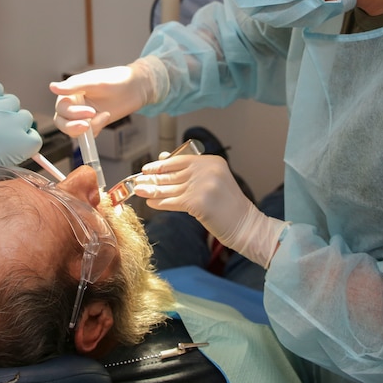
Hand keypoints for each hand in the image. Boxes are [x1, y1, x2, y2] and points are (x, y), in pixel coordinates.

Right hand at [49, 60, 157, 136]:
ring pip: (73, 131)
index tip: (90, 112)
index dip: (72, 114)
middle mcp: (74, 104)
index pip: (61, 109)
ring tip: (103, 116)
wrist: (136, 87)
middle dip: (74, 126)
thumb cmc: (116, 80)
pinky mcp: (94, 123)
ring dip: (87, 128)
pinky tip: (106, 116)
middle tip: (88, 125)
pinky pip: (87, 134)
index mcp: (70, 92)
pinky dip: (96, 129)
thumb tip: (51, 87)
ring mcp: (83, 115)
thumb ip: (73, 86)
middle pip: (62, 122)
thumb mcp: (94, 82)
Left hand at [133, 154, 287, 267]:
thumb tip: (163, 158)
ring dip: (153, 190)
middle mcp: (207, 170)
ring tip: (140, 191)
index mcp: (212, 161)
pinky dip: (161, 202)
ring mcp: (203, 186)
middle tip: (138, 181)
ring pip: (170, 188)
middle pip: (173, 174)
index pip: (180, 160)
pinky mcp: (198, 203)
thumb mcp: (213, 180)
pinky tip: (151, 203)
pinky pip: (173, 202)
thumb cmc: (227, 204)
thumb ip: (190, 171)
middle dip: (153, 178)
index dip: (161, 165)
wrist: (244, 224)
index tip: (146, 168)